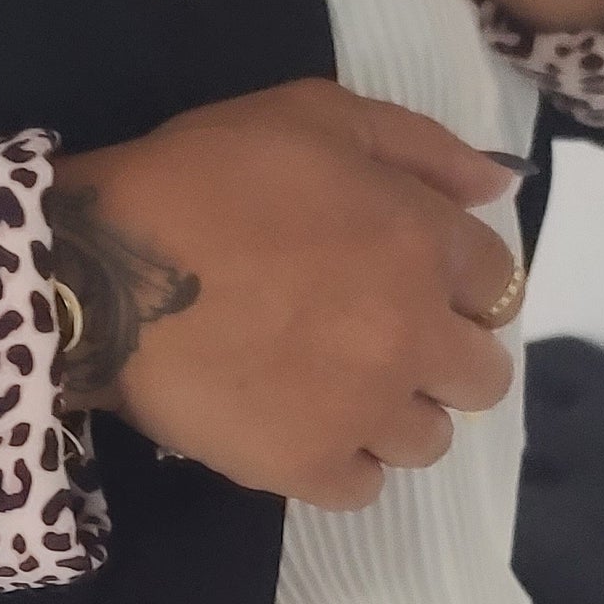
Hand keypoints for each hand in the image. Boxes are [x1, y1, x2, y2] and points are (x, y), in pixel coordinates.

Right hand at [48, 81, 525, 511]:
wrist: (102, 269)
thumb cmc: (204, 175)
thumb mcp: (315, 115)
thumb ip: (421, 147)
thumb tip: (501, 184)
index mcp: (423, 242)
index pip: (498, 284)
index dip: (459, 281)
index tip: (410, 279)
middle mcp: (412, 333)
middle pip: (483, 378)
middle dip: (443, 358)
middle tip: (377, 338)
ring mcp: (363, 408)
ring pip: (429, 440)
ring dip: (394, 415)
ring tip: (333, 388)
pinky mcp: (306, 464)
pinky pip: (362, 489)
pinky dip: (341, 463)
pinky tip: (301, 427)